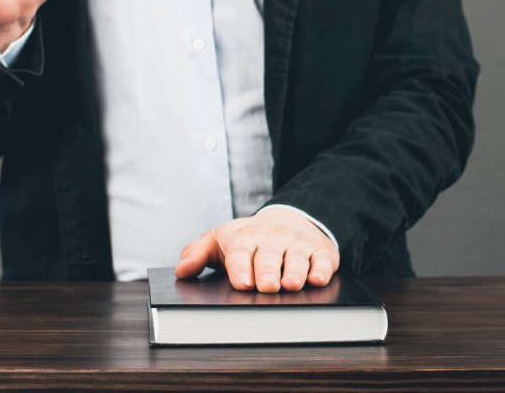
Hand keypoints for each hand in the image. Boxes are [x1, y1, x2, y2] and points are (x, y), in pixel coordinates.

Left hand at [175, 207, 339, 292]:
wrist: (290, 217)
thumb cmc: (250, 236)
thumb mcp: (221, 239)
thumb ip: (198, 253)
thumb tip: (181, 270)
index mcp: (245, 238)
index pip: (241, 252)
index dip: (241, 267)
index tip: (242, 283)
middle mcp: (272, 239)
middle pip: (269, 256)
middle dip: (268, 272)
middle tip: (266, 287)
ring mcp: (297, 245)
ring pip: (297, 258)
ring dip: (294, 272)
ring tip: (291, 284)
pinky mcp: (320, 251)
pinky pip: (322, 260)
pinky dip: (322, 270)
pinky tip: (318, 279)